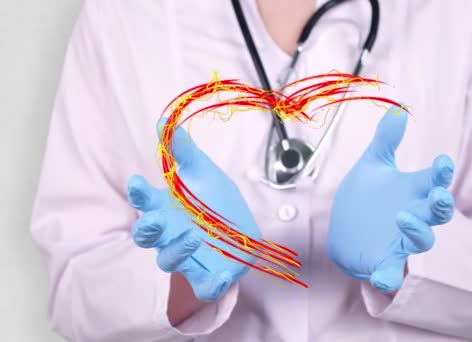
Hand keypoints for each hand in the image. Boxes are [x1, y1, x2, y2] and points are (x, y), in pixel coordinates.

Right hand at [127, 120, 260, 300]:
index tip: (137, 182)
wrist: (244, 229)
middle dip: (147, 228)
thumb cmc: (214, 201)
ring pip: (168, 260)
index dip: (138, 194)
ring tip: (195, 236)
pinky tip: (222, 277)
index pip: (143, 202)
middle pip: (145, 236)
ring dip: (177, 249)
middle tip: (157, 218)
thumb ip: (183, 150)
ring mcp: (185, 257)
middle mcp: (169, 235)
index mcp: (165, 209)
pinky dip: (210, 285)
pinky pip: (203, 287)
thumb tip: (164, 120)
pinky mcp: (207, 276)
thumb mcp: (202, 172)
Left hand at [328, 106, 454, 292]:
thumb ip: (385, 139)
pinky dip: (390, 277)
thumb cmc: (366, 197)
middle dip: (441, 205)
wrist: (343, 229)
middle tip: (439, 195)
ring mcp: (401, 241)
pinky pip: (393, 273)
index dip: (442, 173)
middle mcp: (414, 216)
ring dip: (417, 231)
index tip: (442, 161)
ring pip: (421, 241)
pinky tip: (382, 278)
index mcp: (414, 192)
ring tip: (403, 217)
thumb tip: (398, 108)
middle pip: (437, 213)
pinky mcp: (385, 261)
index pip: (435, 181)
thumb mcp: (373, 164)